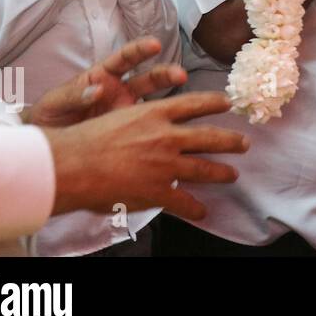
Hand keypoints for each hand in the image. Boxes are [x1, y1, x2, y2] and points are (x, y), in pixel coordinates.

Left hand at [26, 37, 185, 127]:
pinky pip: (148, 129)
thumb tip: (96, 90)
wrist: (46, 146)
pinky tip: (173, 131)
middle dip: (166, 74)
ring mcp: (126, 112)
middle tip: (180, 75)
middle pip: (149, 78)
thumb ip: (74, 94)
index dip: (140, 50)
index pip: (125, 58)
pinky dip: (161, 128)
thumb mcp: (55, 102)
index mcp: (102, 75)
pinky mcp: (129, 133)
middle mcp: (120, 91)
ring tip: (188, 105)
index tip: (155, 44)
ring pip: (155, 103)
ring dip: (171, 102)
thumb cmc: (49, 116)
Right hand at [43, 91, 248, 220]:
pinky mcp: (158, 190)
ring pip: (203, 167)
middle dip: (230, 140)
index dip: (214, 103)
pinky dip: (195, 208)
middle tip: (244, 143)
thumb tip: (154, 124)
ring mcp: (165, 164)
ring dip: (221, 172)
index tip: (227, 103)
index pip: (194, 104)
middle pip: (209, 136)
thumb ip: (142, 121)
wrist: (70, 164)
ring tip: (232, 174)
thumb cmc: (85, 139)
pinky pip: (183, 201)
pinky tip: (203, 211)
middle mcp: (166, 136)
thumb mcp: (119, 116)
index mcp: (156, 113)